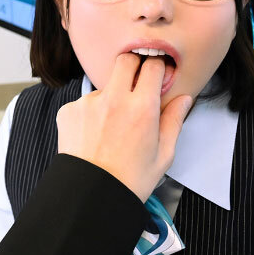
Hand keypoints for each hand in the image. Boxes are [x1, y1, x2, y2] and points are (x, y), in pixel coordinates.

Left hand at [56, 53, 192, 201]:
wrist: (91, 193)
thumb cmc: (131, 178)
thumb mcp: (164, 153)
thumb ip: (174, 120)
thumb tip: (184, 99)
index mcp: (142, 107)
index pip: (153, 66)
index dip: (158, 68)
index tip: (158, 74)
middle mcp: (113, 99)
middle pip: (125, 61)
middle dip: (134, 66)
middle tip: (137, 83)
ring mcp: (88, 103)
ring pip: (104, 87)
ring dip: (111, 98)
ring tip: (112, 129)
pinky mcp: (69, 110)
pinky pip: (84, 103)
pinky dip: (91, 114)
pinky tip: (95, 135)